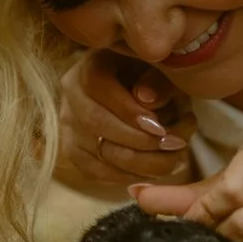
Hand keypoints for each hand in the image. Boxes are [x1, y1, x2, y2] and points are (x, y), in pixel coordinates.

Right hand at [53, 49, 196, 198]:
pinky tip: (154, 170)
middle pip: (96, 123)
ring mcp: (69, 125)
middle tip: (173, 146)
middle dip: (139, 140)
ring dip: (140, 163)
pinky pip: (97, 171)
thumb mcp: (161, 70)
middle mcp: (71, 95)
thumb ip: (159, 81)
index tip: (160, 127)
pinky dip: (129, 175)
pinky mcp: (73, 150)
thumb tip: (147, 101)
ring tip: (174, 159)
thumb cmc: (152, 76)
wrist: (134, 88)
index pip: (98, 87)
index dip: (129, 111)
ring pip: (96, 152)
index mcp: (90, 65)